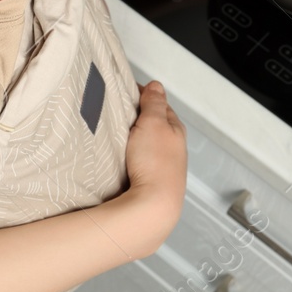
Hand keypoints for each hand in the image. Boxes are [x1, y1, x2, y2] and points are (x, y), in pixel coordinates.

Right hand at [116, 80, 187, 257]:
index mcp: (175, 130)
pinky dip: (131, 156)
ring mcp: (163, 166)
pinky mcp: (152, 182)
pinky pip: (140, 162)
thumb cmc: (155, 163)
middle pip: (154, 125)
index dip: (143, 96)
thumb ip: (154, 103)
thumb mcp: (154, 122)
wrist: (153, 206)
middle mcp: (173, 148)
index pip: (160, 105)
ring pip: (147, 145)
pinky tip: (121, 159)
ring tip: (115, 136)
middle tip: (117, 113)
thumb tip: (156, 85)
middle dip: (138, 118)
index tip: (125, 91)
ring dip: (134, 139)